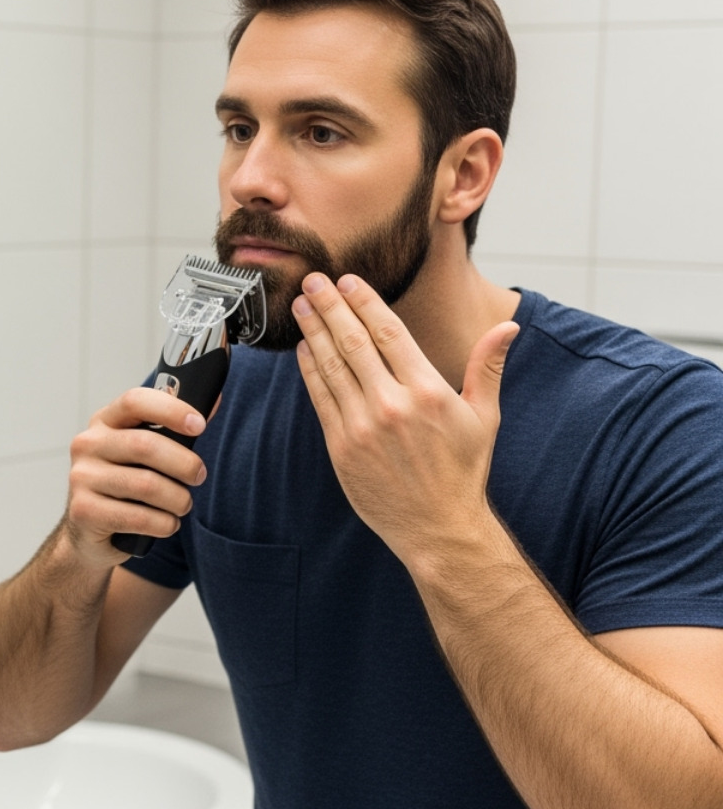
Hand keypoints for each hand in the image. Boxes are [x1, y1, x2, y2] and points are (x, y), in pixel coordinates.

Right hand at [62, 388, 209, 566]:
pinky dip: (165, 524)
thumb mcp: (143, 454)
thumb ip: (172, 429)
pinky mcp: (84, 511)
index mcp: (104, 422)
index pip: (135, 401)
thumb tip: (213, 402)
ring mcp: (81, 478)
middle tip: (199, 476)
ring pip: (147, 485)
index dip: (171, 410)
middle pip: (145, 445)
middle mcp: (87, 444)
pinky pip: (140, 517)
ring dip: (178, 499)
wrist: (88, 532)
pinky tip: (167, 523)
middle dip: (184, 463)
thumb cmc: (125, 487)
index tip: (199, 425)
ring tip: (182, 505)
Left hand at [290, 272, 518, 565]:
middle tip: (312, 280)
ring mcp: (363, 426)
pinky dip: (310, 370)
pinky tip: (304, 348)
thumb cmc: (463, 472)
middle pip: (354, 342)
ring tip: (301, 305)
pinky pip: (321, 398)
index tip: (348, 280)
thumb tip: (507, 327)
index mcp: (428, 392)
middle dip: (330, 307)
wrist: (438, 527)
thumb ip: (487, 367)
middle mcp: (392, 405)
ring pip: (332, 366)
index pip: (390, 333)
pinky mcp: (341, 447)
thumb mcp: (483, 416)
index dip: (365, 302)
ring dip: (314, 331)